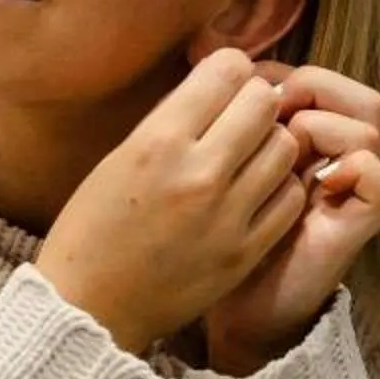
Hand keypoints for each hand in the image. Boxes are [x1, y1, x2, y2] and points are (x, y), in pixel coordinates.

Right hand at [33, 50, 309, 358]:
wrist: (89, 308)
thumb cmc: (92, 228)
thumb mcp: (119, 157)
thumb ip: (171, 118)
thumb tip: (215, 81)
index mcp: (158, 142)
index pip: (226, 71)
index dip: (229, 69)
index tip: (222, 83)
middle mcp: (199, 173)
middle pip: (264, 103)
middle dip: (255, 102)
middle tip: (240, 117)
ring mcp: (227, 216)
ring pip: (286, 146)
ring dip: (270, 142)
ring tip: (248, 155)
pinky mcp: (245, 252)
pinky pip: (290, 197)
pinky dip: (279, 185)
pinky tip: (256, 190)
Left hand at [203, 65, 379, 375]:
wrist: (234, 306)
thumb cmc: (217, 236)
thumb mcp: (218, 167)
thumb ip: (229, 119)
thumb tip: (214, 55)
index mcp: (308, 141)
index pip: (319, 79)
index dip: (285, 74)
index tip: (243, 86)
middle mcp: (338, 159)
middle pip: (356, 92)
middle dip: (312, 86)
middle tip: (271, 108)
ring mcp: (353, 190)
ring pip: (368, 123)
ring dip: (320, 124)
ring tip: (286, 146)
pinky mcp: (361, 224)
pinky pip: (378, 179)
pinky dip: (348, 168)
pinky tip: (310, 180)